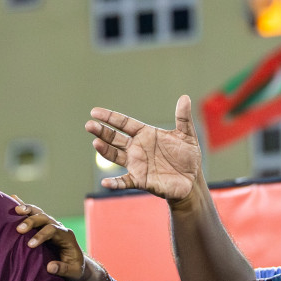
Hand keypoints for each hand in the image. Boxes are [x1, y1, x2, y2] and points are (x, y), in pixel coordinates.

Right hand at [12, 199, 86, 280]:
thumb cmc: (75, 268)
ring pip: (39, 212)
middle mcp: (58, 227)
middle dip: (32, 222)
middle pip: (45, 218)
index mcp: (66, 236)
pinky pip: (33, 213)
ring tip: (15, 209)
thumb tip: (50, 267)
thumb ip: (63, 269)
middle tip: (19, 229)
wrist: (76, 262)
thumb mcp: (73, 272)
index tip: (30, 245)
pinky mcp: (43, 226)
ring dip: (27, 210)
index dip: (41, 235)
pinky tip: (13, 199)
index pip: (53, 230)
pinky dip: (24, 206)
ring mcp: (50, 224)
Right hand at [87, 95, 201, 202]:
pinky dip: (114, 183)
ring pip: (115, 156)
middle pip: (114, 138)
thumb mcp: (187, 135)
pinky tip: (105, 182)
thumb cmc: (187, 157)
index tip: (94, 112)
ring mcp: (136, 164)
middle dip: (101, 131)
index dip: (110, 117)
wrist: (191, 181)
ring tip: (96, 143)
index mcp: (145, 134)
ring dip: (104, 150)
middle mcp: (136, 148)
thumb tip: (185, 97)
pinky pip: (124, 182)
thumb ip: (183, 118)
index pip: (124, 123)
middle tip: (89, 125)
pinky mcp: (140, 180)